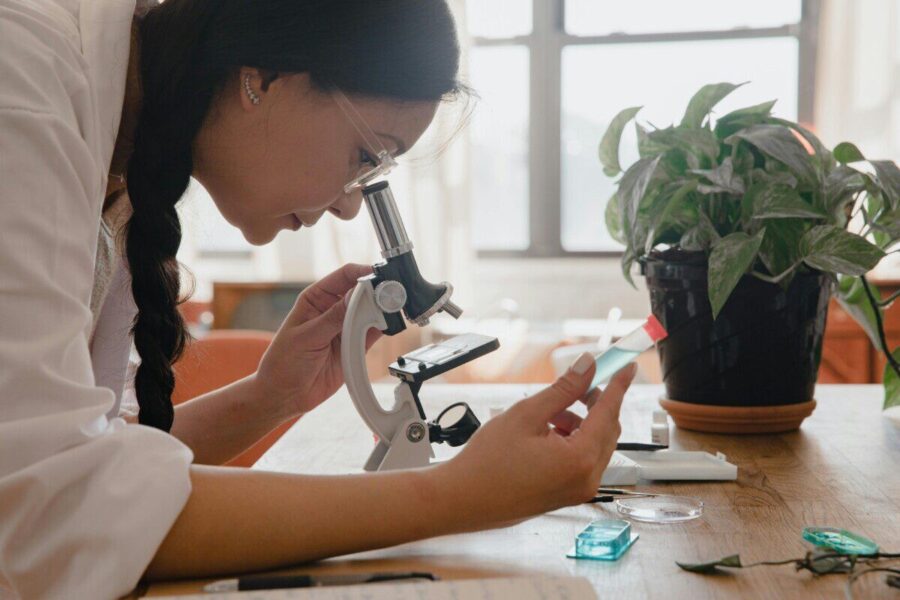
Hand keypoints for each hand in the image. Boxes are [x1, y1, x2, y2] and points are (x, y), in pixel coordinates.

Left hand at [254, 264, 380, 417]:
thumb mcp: (307, 336)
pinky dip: (384, 328)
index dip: (363, 273)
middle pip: (362, 292)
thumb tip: (358, 295)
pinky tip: (388, 326)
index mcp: (316, 298)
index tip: (378, 278)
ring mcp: (345, 327)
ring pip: (371, 311)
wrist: (285, 396)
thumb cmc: (283, 362)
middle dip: (377, 292)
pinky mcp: (355, 345)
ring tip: (390, 312)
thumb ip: (334, 317)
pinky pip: (374, 332)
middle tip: (389, 297)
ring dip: (382, 310)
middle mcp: (333, 309)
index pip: (344, 276)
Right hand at [437, 353, 635, 527]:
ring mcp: (578, 491)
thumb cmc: (487, 462)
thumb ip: (563, 389)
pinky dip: (572, 440)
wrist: (463, 500)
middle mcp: (586, 479)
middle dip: (595, 403)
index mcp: (579, 459)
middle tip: (577, 383)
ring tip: (548, 414)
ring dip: (580, 422)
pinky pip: (582, 460)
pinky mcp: (568, 495)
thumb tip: (587, 367)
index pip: (609, 412)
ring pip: (594, 444)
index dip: (618, 385)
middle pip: (607, 430)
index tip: (626, 366)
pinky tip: (545, 433)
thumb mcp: (526, 415)